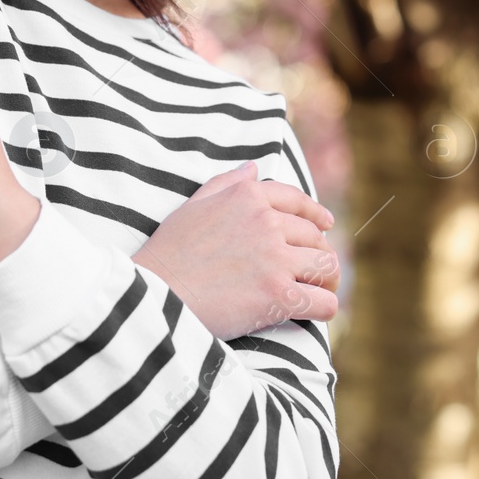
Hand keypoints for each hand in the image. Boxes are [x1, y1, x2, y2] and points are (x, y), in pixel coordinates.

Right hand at [132, 161, 339, 340]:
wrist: (153, 294)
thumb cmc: (168, 253)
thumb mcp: (193, 206)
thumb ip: (226, 184)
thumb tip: (253, 167)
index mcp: (248, 197)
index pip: (296, 200)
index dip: (315, 214)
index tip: (326, 225)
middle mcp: (267, 222)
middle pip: (315, 236)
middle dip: (318, 253)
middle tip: (316, 271)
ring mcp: (275, 258)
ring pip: (326, 265)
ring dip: (326, 280)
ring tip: (320, 291)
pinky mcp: (278, 294)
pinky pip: (323, 301)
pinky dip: (324, 307)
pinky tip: (316, 311)